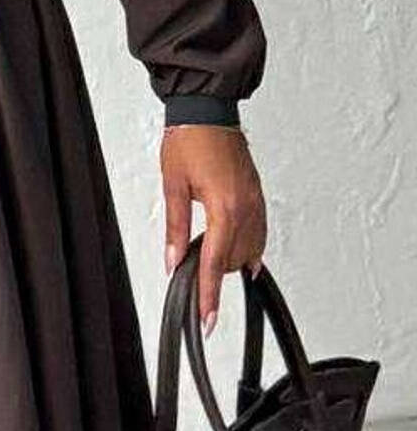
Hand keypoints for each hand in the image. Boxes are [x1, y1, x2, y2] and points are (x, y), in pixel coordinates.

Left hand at [161, 125, 267, 333]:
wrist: (208, 111)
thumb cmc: (190, 140)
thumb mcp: (173, 187)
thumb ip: (175, 229)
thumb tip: (173, 261)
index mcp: (224, 207)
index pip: (214, 263)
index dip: (208, 295)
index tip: (208, 319)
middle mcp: (245, 207)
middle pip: (231, 261)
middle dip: (212, 274)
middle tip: (189, 278)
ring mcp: (255, 201)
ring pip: (248, 250)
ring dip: (228, 262)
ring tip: (206, 263)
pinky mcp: (257, 196)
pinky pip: (258, 233)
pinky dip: (247, 248)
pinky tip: (239, 258)